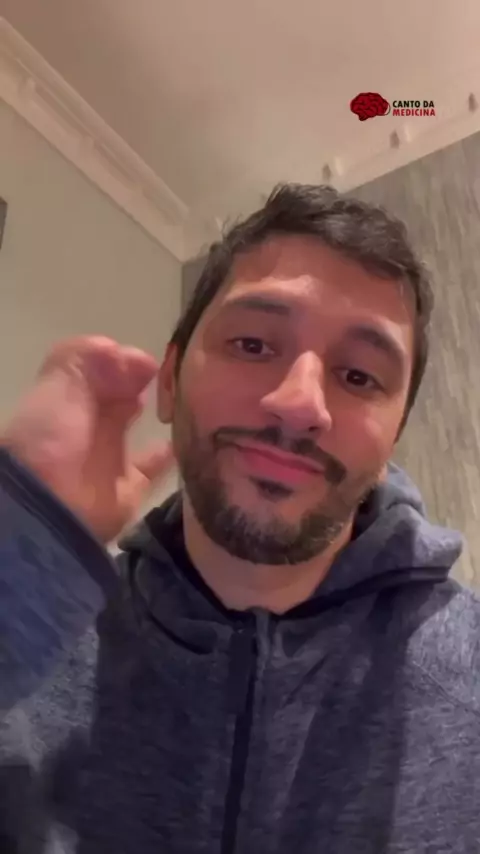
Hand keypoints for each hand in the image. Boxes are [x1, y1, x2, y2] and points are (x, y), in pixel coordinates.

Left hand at [0, 336, 173, 541]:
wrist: (50, 507)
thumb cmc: (54, 437)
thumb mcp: (63, 382)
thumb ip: (97, 359)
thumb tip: (145, 362)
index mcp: (68, 394)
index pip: (99, 365)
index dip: (124, 358)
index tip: (155, 359)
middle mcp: (88, 421)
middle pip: (120, 393)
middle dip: (143, 381)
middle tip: (176, 376)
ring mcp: (108, 454)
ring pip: (137, 424)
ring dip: (160, 411)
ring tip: (188, 398)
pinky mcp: (130, 487)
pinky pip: (155, 466)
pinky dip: (173, 452)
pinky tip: (195, 436)